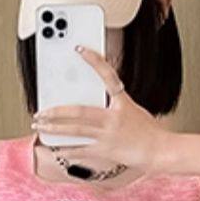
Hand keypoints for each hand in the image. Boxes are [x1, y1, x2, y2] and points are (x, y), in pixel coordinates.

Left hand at [30, 46, 174, 171]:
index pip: (108, 76)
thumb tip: (91, 103)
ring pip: (76, 131)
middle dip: (56, 111)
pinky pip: (82, 150)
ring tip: (40, 127)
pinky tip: (55, 148)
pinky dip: (67, 149)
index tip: (80, 49)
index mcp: (122, 102)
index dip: (95, 61)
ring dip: (55, 129)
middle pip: (79, 111)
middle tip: (40, 111)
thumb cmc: (147, 131)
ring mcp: (108, 135)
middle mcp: (113, 118)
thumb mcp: (132, 109)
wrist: (159, 151)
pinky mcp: (106, 151)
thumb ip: (113, 104)